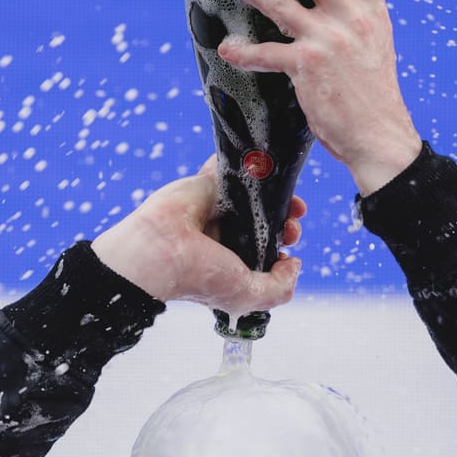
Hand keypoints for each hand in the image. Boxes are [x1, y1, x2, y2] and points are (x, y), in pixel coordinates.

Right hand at [93, 159, 305, 313]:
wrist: (161, 251)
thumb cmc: (199, 276)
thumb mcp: (248, 295)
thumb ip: (279, 288)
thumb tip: (295, 264)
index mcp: (231, 263)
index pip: (264, 251)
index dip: (282, 248)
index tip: (288, 250)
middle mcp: (225, 235)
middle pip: (264, 221)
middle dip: (285, 222)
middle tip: (291, 226)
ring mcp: (217, 208)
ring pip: (254, 194)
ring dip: (276, 193)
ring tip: (290, 202)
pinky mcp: (206, 183)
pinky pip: (228, 165)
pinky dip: (247, 161)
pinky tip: (265, 163)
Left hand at [215, 0, 421, 195]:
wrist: (379, 136)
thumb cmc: (374, 97)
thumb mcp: (374, 47)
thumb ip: (355, 23)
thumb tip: (336, 7)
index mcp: (371, 11)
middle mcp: (350, 19)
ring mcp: (327, 40)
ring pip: (281, 4)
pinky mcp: (307, 66)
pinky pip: (267, 54)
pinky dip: (245, 52)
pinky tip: (229, 50)